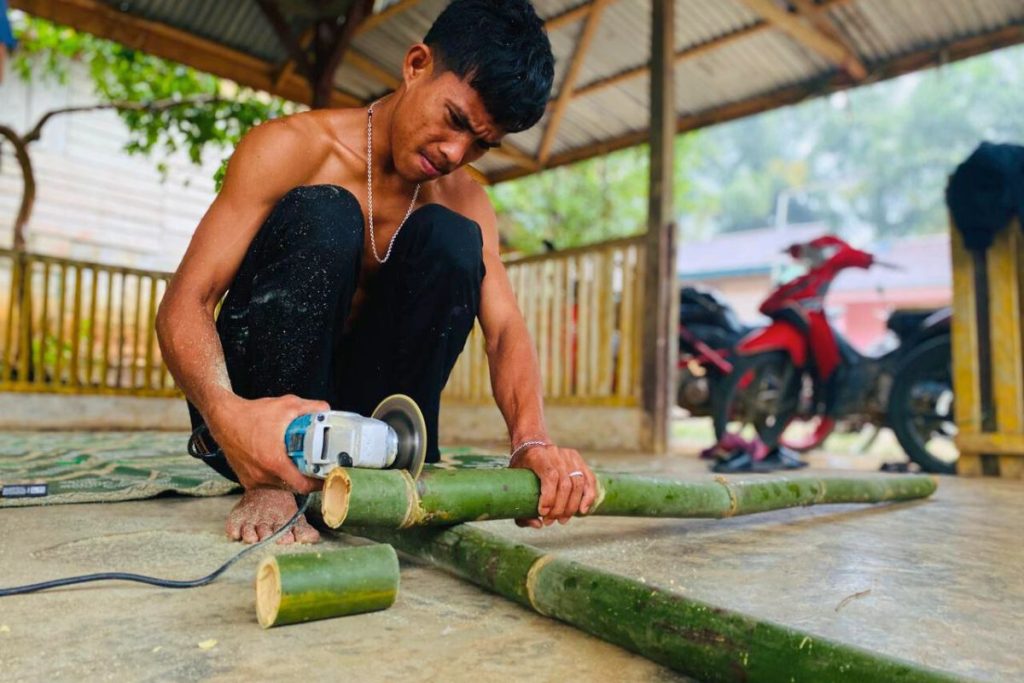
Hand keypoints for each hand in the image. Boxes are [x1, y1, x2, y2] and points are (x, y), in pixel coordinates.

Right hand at [207, 394, 328, 492]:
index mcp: (275, 462)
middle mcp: (263, 475)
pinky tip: (279, 462)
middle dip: (305, 477)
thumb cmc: (252, 414)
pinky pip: (267, 482)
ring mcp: (253, 479)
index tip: (326, 478)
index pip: (303, 486)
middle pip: (293, 485)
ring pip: (280, 485)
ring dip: (290, 477)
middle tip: (314, 467)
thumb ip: (310, 408)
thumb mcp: (286, 405)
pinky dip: (276, 475)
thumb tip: (326, 410)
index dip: (318, 484)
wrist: (223, 418)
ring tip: (297, 462)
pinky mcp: (246, 479)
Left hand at [509, 444, 596, 527]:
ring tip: (562, 519)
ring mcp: (568, 455)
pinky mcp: (578, 460)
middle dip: (559, 507)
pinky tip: (583, 510)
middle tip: (550, 521)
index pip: (550, 476)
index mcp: (538, 456)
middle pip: (565, 483)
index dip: (549, 497)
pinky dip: (588, 496)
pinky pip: (589, 479)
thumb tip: (538, 525)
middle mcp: (555, 453)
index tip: (542, 513)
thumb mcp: (514, 485)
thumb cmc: (521, 469)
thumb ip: (521, 509)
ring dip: (572, 506)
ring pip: (578, 483)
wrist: (531, 445)